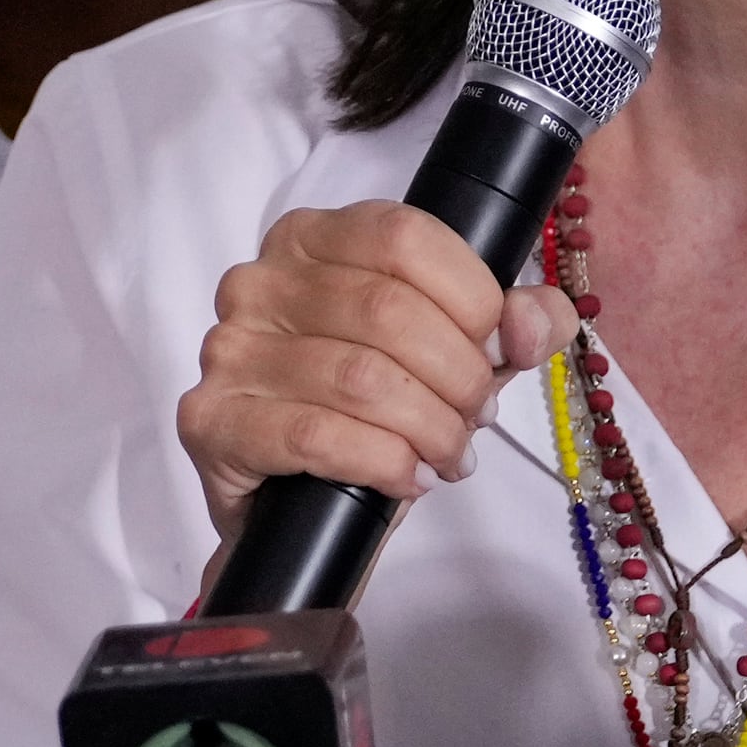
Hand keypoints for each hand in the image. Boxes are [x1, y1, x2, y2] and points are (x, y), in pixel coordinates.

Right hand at [177, 201, 579, 549]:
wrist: (295, 509)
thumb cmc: (369, 413)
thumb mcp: (452, 353)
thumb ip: (510, 323)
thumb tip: (535, 320)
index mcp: (313, 238)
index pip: (405, 237)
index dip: (471, 298)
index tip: (497, 350)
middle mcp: (260, 281)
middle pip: (389, 310)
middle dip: (458, 375)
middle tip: (477, 417)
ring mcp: (229, 349)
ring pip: (360, 378)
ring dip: (429, 427)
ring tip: (449, 455)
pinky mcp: (211, 420)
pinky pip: (314, 434)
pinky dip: (382, 461)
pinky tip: (408, 478)